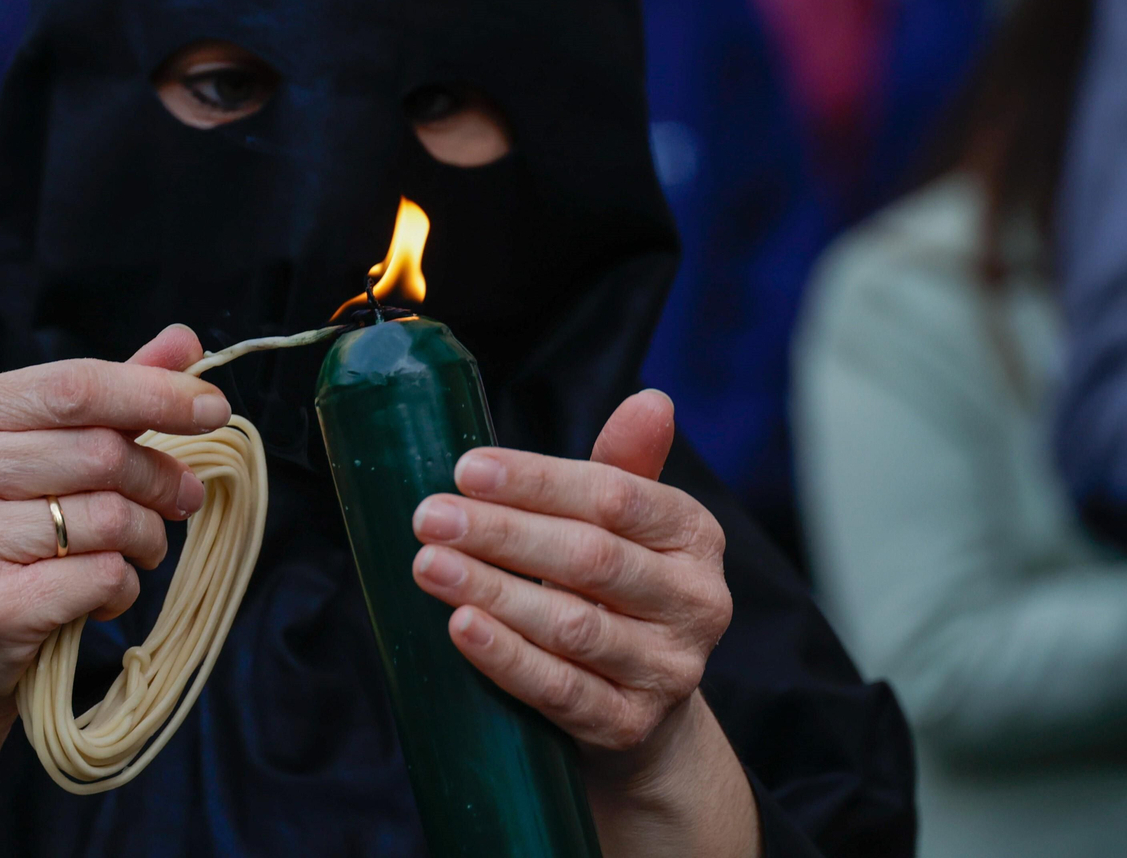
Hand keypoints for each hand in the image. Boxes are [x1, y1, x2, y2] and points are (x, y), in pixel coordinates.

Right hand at [0, 326, 231, 716]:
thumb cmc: (6, 528)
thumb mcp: (45, 448)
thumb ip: (112, 393)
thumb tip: (185, 340)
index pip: (75, 387)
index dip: (155, 394)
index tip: (213, 409)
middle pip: (100, 453)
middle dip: (161, 477)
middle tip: (182, 498)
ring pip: (110, 518)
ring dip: (149, 537)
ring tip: (139, 548)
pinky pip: (102, 577)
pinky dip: (125, 585)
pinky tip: (104, 591)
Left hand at [411, 390, 757, 855]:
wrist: (639, 711)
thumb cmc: (613, 594)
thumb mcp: (624, 527)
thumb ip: (624, 465)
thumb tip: (651, 399)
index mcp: (694, 535)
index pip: (616, 497)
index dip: (538, 482)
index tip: (465, 469)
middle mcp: (697, 602)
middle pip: (592, 557)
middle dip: (503, 533)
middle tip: (430, 516)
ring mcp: (668, 670)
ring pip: (573, 626)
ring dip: (494, 592)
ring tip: (429, 565)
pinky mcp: (630, 726)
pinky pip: (561, 690)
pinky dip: (507, 658)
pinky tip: (461, 627)